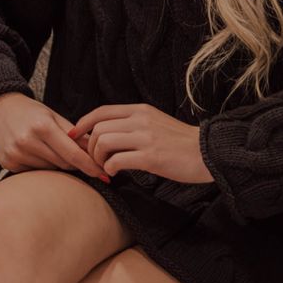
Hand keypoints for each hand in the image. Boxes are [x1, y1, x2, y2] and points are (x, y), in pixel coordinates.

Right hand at [0, 91, 108, 179]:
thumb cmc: (29, 111)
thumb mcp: (53, 116)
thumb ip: (74, 135)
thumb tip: (96, 152)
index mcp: (42, 127)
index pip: (72, 154)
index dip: (90, 166)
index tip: (104, 174)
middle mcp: (27, 142)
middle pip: (63, 164)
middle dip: (74, 163)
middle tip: (79, 158)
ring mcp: (16, 154)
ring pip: (50, 169)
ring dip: (56, 164)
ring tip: (48, 148)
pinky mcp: (8, 164)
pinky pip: (34, 172)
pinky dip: (40, 166)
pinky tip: (34, 153)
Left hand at [72, 103, 212, 185]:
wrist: (207, 152)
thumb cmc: (180, 142)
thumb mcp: (155, 123)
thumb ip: (133, 123)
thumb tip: (107, 132)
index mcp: (140, 110)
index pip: (101, 111)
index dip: (83, 123)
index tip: (75, 136)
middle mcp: (140, 120)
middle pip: (98, 128)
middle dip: (90, 146)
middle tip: (95, 160)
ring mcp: (145, 137)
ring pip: (104, 142)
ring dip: (98, 158)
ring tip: (105, 167)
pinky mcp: (150, 157)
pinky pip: (116, 160)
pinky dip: (110, 168)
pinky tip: (115, 172)